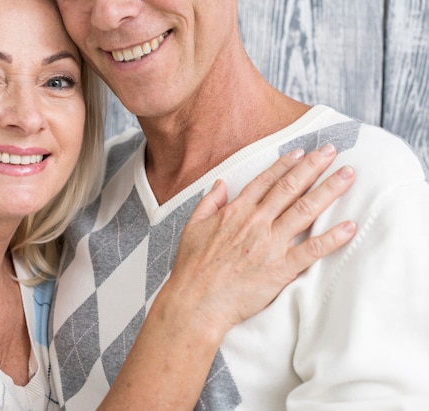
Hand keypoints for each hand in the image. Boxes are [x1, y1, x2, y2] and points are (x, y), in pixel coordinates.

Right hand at [99, 144, 355, 410]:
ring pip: (306, 210)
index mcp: (236, 212)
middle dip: (313, 166)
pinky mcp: (280, 268)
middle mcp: (256, 222)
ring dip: (329, 190)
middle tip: (331, 151)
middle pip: (290, 188)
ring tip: (348, 175)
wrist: (196, 302)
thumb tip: (220, 183)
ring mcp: (270, 244)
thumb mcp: (192, 227)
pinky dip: (332, 238)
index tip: (301, 152)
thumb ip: (209, 202)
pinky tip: (350, 226)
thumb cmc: (192, 268)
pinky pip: (312, 250)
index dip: (285, 164)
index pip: (265, 181)